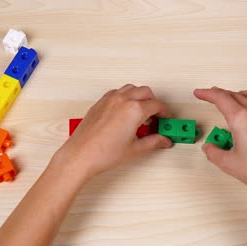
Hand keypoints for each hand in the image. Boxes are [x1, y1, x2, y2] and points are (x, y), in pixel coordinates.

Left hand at [56, 84, 172, 181]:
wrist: (80, 155)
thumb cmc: (102, 153)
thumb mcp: (134, 149)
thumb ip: (153, 142)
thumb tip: (163, 140)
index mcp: (134, 110)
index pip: (157, 105)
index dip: (165, 114)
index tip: (166, 121)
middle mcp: (122, 100)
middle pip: (146, 93)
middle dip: (154, 103)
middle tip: (156, 118)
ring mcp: (109, 99)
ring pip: (131, 89)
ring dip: (140, 97)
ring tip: (142, 115)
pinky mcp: (100, 103)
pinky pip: (118, 93)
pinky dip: (126, 98)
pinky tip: (126, 113)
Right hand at [194, 87, 246, 201]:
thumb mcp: (228, 163)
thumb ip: (214, 153)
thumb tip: (209, 147)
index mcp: (242, 119)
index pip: (220, 99)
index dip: (207, 94)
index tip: (199, 93)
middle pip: (234, 95)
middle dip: (218, 94)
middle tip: (208, 95)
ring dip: (235, 94)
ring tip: (228, 98)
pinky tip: (246, 110)